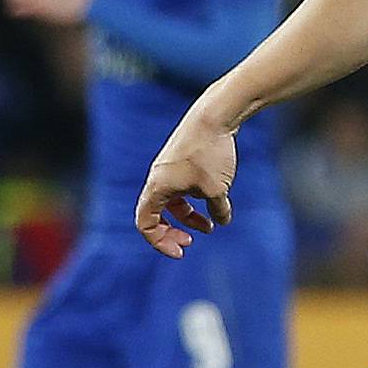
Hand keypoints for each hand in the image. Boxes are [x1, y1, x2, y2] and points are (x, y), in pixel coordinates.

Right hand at [136, 106, 236, 256]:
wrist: (215, 116)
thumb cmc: (211, 153)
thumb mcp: (217, 190)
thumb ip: (217, 210)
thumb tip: (222, 220)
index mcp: (157, 187)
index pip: (145, 223)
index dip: (160, 242)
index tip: (182, 251)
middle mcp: (158, 178)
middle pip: (155, 215)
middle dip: (171, 232)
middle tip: (189, 244)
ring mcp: (169, 168)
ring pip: (172, 201)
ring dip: (188, 217)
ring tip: (210, 226)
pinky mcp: (182, 160)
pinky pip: (182, 188)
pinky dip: (195, 199)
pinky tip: (217, 200)